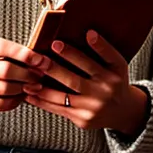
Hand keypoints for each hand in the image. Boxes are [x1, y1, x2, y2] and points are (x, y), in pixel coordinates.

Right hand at [0, 37, 48, 116]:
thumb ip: (9, 51)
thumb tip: (39, 58)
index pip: (2, 48)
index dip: (24, 53)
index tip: (39, 59)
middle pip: (6, 70)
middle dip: (28, 73)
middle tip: (39, 75)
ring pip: (6, 88)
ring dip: (25, 87)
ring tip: (34, 85)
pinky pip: (3, 104)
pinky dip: (17, 100)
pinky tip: (22, 95)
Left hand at [22, 30, 147, 135]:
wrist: (123, 111)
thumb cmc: (114, 82)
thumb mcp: (117, 65)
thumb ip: (104, 50)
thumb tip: (88, 33)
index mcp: (114, 74)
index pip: (102, 58)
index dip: (89, 48)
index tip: (73, 37)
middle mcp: (105, 91)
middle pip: (75, 80)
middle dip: (55, 69)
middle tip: (39, 59)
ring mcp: (93, 107)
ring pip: (63, 96)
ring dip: (43, 87)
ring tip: (28, 77)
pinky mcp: (83, 119)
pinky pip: (59, 109)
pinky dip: (43, 101)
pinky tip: (31, 93)